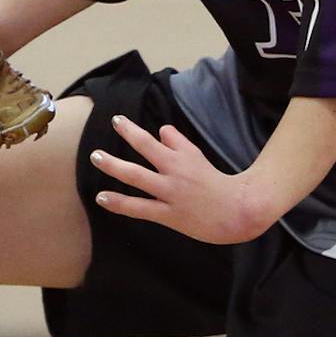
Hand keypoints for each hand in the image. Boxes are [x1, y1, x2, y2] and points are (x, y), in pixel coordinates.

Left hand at [91, 116, 272, 244]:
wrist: (239, 212)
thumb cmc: (218, 184)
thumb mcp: (198, 158)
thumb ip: (178, 143)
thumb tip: (161, 129)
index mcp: (182, 158)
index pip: (155, 139)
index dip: (133, 130)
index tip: (117, 121)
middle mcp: (175, 172)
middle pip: (146, 149)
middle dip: (126, 135)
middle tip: (109, 124)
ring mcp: (171, 193)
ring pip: (138, 177)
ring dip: (114, 166)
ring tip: (96, 157)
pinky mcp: (169, 215)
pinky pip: (140, 208)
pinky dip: (120, 203)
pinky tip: (102, 197)